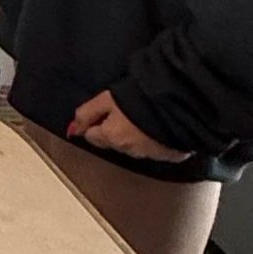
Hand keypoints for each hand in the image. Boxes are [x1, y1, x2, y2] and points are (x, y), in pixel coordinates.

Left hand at [67, 90, 189, 162]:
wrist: (180, 104)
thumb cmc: (140, 98)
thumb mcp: (106, 99)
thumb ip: (86, 114)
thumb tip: (71, 130)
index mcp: (112, 137)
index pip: (92, 136)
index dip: (96, 122)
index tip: (104, 112)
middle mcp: (129, 151)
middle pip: (113, 142)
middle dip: (114, 130)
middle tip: (125, 111)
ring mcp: (151, 155)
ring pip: (134, 146)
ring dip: (135, 135)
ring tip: (144, 117)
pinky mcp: (172, 155)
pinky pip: (157, 149)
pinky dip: (155, 140)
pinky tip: (160, 127)